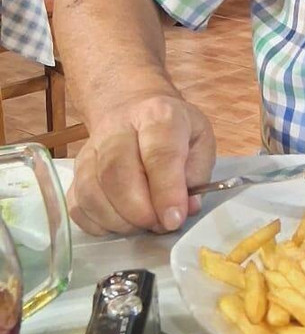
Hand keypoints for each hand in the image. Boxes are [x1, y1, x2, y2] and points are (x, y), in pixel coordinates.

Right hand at [67, 94, 215, 235]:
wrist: (133, 108)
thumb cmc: (173, 130)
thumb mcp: (200, 140)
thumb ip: (197, 174)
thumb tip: (186, 208)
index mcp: (158, 116)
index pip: (159, 155)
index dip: (167, 192)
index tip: (174, 220)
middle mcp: (117, 129)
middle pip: (117, 174)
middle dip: (140, 211)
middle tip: (160, 225)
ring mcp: (90, 150)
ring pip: (92, 192)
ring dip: (120, 220)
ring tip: (143, 223)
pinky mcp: (74, 172)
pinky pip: (77, 206)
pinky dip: (99, 223)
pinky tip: (121, 221)